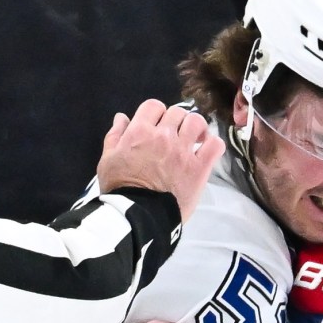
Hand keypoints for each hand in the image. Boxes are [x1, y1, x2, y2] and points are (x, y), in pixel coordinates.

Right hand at [95, 101, 225, 224]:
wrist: (138, 217)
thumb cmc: (119, 190)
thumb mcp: (107, 160)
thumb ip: (115, 136)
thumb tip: (122, 117)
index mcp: (139, 132)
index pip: (154, 106)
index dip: (156, 114)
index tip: (156, 126)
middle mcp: (163, 136)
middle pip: (177, 112)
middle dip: (175, 122)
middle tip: (173, 137)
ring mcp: (183, 151)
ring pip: (197, 122)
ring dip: (195, 128)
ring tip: (192, 140)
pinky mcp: (199, 168)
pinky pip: (215, 145)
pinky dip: (212, 143)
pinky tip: (206, 150)